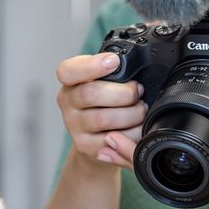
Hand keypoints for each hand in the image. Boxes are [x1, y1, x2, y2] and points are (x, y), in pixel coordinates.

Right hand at [56, 53, 145, 168]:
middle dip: (123, 92)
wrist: (99, 137)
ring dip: (131, 114)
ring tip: (141, 110)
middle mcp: (67, 102)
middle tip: (138, 92)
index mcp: (71, 81)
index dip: (91, 65)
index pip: (68, 71)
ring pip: (104, 119)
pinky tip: (138, 127)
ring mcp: (74, 126)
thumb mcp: (106, 80)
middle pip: (91, 94)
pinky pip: (113, 140)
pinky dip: (132, 133)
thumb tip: (132, 61)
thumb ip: (112, 71)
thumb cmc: (107, 102)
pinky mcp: (85, 146)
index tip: (114, 62)